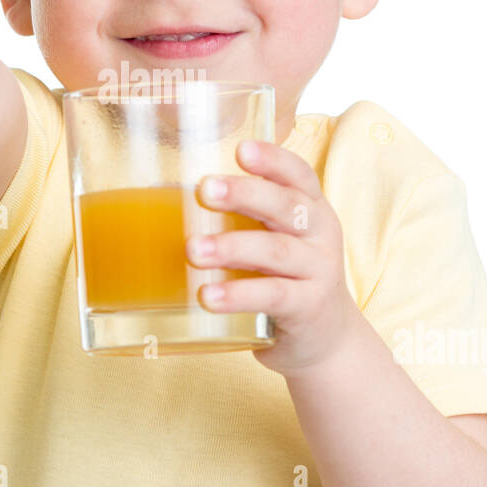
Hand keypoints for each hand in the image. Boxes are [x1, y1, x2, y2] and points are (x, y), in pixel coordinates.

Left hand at [186, 139, 360, 374]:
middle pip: (285, 205)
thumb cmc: (285, 276)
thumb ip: (237, 217)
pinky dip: (238, 294)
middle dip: (244, 194)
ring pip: (274, 251)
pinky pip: (272, 296)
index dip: (272, 159)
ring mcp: (318, 271)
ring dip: (231, 247)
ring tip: (193, 249)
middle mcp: (319, 234)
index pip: (297, 174)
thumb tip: (160, 194)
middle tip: (204, 189)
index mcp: (310, 208)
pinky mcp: (308, 307)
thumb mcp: (272, 239)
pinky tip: (208, 294)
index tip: (242, 149)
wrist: (325, 337)